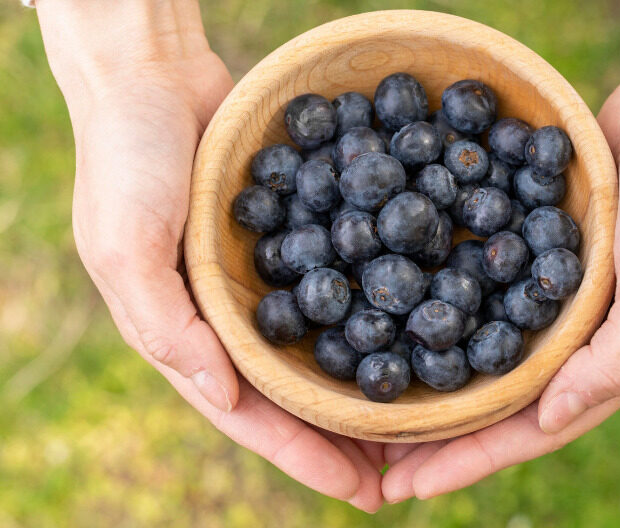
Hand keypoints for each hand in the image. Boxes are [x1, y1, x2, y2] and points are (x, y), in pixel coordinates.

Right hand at [36, 0, 382, 510]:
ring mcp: (268, 280)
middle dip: (350, 438)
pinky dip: (377, 308)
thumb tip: (222, 396)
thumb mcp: (124, 244)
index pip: (254, 414)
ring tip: (425, 421)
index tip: (364, 492)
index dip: (307, 457)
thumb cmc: (126, 159)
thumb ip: (164, 324)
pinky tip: (419, 325)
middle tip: (411, 473)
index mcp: (191, 335)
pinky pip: (342, 283)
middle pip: (300, 394)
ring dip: (370, 386)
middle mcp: (234, 318)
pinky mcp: (296, 237)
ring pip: (327, 348)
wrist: (152, 78)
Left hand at [380, 0, 619, 501]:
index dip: (473, 461)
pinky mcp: (547, 265)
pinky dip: (453, 325)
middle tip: (379, 467)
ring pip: (494, 363)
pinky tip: (410, 328)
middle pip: (507, 407)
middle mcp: (589, 344)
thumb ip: (614, 359)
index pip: (536, 429)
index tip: (409, 488)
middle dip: (447, 441)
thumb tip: (551, 418)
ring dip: (444, 391)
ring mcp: (568, 306)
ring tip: (386, 414)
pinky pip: (492, 306)